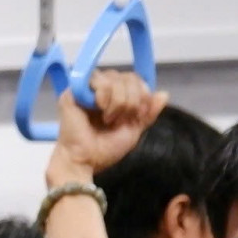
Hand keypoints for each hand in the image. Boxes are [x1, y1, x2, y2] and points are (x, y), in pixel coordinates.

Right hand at [49, 69, 168, 181]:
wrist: (85, 161)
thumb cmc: (104, 150)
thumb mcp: (133, 130)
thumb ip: (148, 112)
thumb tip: (164, 94)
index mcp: (115, 98)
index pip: (135, 80)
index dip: (143, 93)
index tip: (138, 114)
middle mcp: (101, 90)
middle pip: (128, 77)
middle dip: (132, 99)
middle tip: (122, 119)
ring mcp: (86, 89)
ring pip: (115, 77)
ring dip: (119, 101)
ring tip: (108, 118)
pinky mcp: (73, 90)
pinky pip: (98, 80)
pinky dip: (104, 96)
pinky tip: (99, 109)